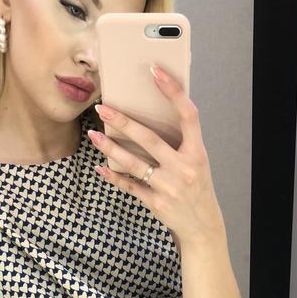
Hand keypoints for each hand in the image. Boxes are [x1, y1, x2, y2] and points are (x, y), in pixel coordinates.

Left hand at [89, 64, 223, 241]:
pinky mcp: (156, 203)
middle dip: (123, 122)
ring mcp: (169, 187)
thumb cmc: (196, 187)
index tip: (155, 71)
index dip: (173, 92)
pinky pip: (130, 186)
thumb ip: (181, 142)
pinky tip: (101, 167)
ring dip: (111, 148)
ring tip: (94, 135)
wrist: (202, 226)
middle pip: (150, 139)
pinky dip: (114, 177)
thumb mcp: (197, 162)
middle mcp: (184, 169)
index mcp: (197, 153)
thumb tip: (152, 116)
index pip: (188, 115)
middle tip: (103, 108)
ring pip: (134, 163)